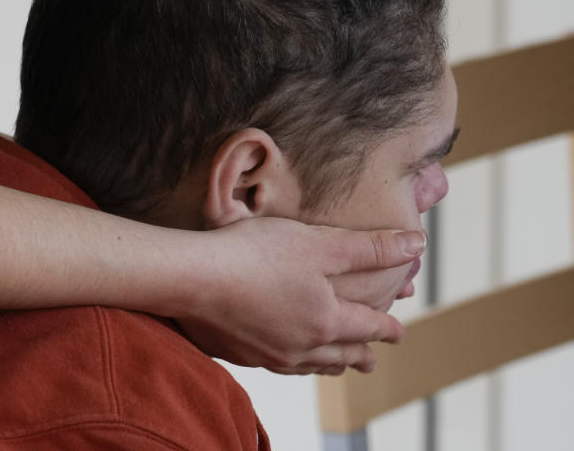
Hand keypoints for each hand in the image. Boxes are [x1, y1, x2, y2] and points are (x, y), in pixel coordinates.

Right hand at [168, 217, 425, 374]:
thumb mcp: (319, 242)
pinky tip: (283, 357)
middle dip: (361, 356)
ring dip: (328, 365)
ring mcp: (268, 354)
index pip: (369, 328)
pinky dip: (291, 363)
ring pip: (310, 366)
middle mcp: (302, 346)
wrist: (192, 277)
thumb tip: (416, 245)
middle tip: (371, 360)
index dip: (389, 328)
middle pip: (342, 356)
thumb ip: (369, 247)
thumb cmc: (254, 254)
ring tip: (335, 365)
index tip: (399, 331)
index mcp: (326, 321)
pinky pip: (277, 366)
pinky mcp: (238, 353)